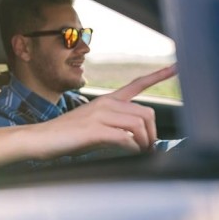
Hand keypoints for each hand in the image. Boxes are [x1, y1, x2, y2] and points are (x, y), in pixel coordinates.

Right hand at [36, 64, 176, 158]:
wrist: (41, 138)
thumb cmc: (68, 135)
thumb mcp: (94, 124)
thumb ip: (115, 124)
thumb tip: (137, 137)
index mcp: (107, 100)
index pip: (137, 84)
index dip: (159, 75)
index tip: (177, 66)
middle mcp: (106, 104)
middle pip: (146, 113)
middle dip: (152, 134)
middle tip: (147, 148)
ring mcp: (100, 116)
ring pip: (139, 126)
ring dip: (144, 143)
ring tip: (139, 152)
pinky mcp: (95, 130)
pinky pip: (126, 138)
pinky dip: (132, 148)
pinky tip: (129, 152)